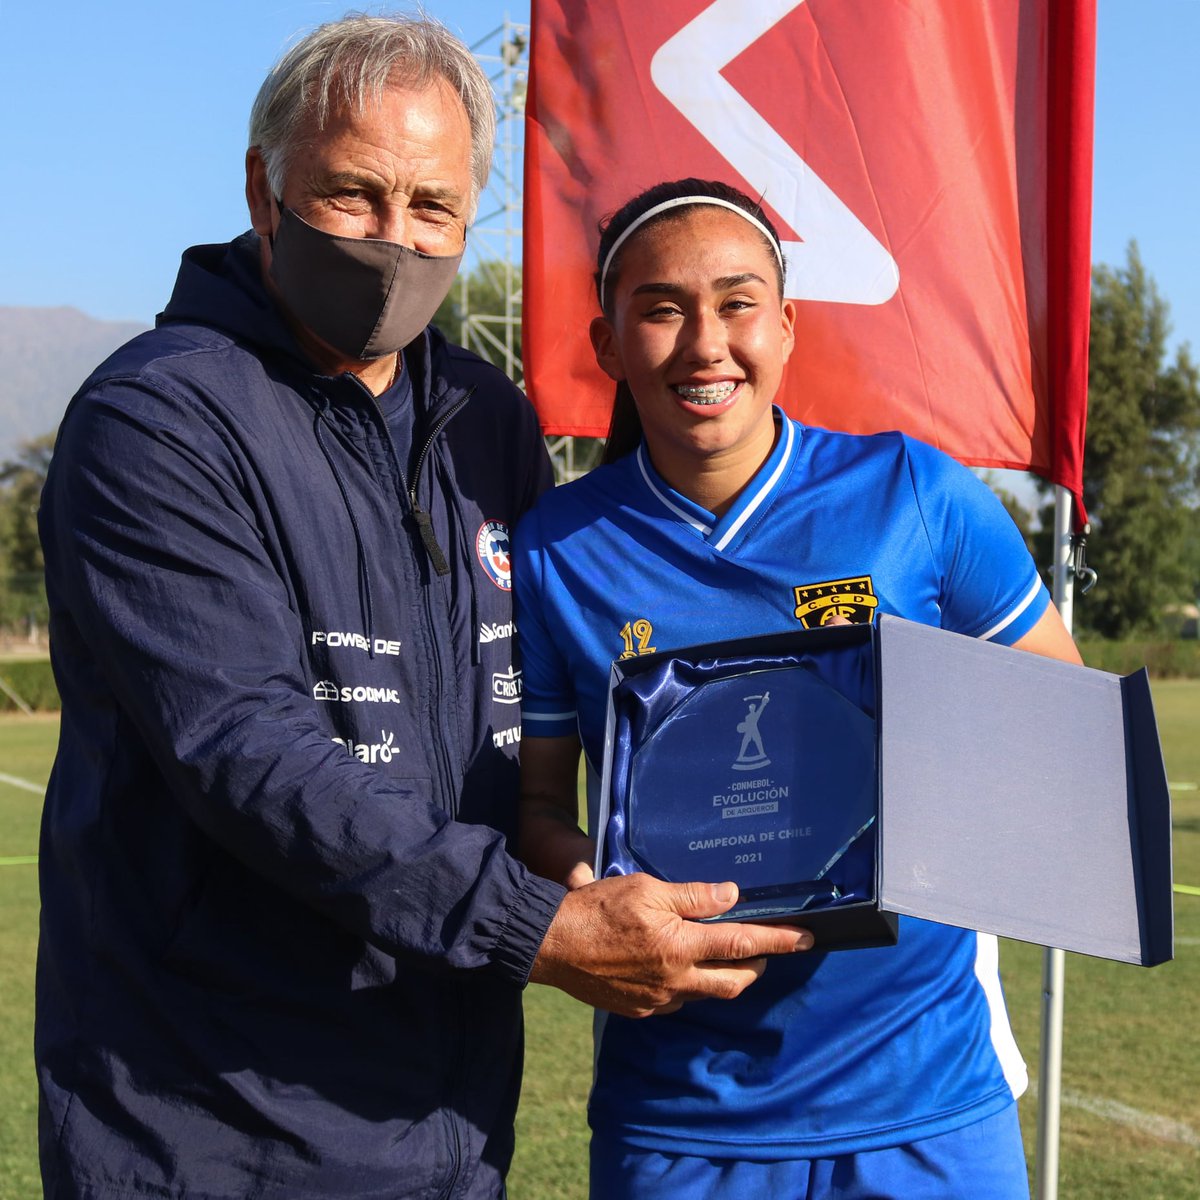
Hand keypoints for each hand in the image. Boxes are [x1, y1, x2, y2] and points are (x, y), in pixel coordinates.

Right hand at [529, 874, 812, 1017]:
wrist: (551, 944)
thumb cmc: (596, 909)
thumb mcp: (646, 890)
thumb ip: (692, 896)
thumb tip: (730, 895)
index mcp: (680, 947)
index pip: (742, 944)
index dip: (778, 941)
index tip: (805, 939)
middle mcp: (675, 980)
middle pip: (735, 982)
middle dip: (757, 966)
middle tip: (766, 949)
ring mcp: (657, 1000)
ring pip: (706, 994)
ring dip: (723, 976)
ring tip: (724, 955)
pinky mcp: (639, 1009)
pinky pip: (677, 1001)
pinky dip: (689, 984)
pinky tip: (679, 967)